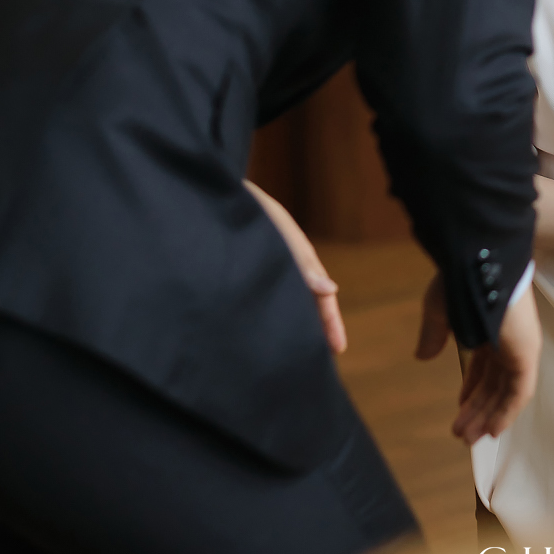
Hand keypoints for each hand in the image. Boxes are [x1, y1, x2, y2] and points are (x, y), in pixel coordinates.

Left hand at [246, 180, 345, 352]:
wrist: (215, 192)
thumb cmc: (250, 208)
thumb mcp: (279, 233)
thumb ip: (302, 262)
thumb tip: (330, 290)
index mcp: (299, 258)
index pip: (322, 297)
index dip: (330, 323)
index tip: (338, 350)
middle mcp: (284, 266)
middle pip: (305, 304)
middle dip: (314, 330)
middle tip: (317, 361)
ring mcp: (264, 269)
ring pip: (284, 302)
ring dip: (291, 324)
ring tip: (292, 353)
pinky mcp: (243, 271)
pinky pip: (262, 298)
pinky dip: (269, 314)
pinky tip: (261, 331)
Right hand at [414, 273, 543, 443]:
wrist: (477, 260)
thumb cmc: (459, 279)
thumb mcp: (439, 312)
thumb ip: (434, 335)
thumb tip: (423, 356)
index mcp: (490, 328)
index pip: (484, 366)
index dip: (471, 389)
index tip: (459, 408)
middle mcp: (508, 340)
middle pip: (494, 383)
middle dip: (477, 410)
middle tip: (461, 433)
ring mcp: (519, 348)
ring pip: (506, 392)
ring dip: (487, 417)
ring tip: (468, 438)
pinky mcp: (525, 354)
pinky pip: (519, 392)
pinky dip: (506, 413)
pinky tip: (492, 431)